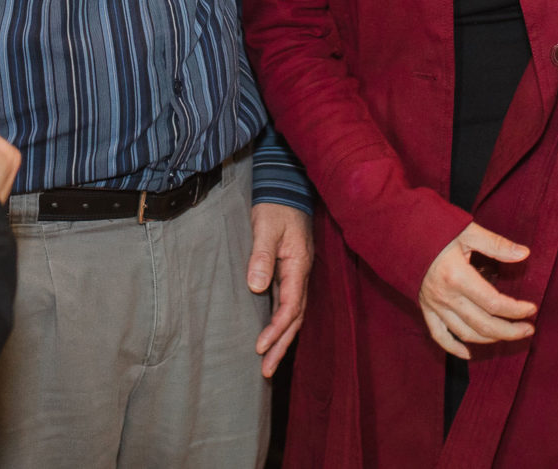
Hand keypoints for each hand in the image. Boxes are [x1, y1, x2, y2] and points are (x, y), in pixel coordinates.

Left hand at [248, 203, 312, 376]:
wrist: (285, 187)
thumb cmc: (275, 206)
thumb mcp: (266, 227)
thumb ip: (262, 256)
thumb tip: (257, 287)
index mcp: (298, 266)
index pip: (290, 307)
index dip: (276, 329)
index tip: (260, 347)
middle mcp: (300, 274)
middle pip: (295, 318)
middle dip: (281, 345)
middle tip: (265, 371)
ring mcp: (296, 274)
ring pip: (293, 314)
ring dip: (282, 338)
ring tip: (267, 362)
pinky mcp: (289, 271)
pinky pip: (288, 304)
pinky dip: (281, 323)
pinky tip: (272, 334)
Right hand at [417, 222, 535, 359]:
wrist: (399, 232)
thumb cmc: (435, 228)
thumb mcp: (467, 231)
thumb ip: (496, 244)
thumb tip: (524, 253)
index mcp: (457, 277)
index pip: (493, 303)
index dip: (516, 310)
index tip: (531, 309)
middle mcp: (446, 296)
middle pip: (483, 325)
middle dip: (509, 331)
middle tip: (528, 330)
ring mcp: (434, 305)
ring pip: (466, 334)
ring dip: (490, 339)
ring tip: (508, 335)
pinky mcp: (425, 308)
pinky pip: (439, 336)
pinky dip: (454, 348)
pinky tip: (469, 353)